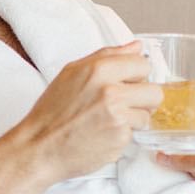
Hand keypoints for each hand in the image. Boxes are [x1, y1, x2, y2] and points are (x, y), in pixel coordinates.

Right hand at [8, 42, 164, 182]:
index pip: (142, 64)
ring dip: (134, 119)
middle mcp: (110, 91)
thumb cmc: (52, 111)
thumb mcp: (73, 72)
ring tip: (110, 120)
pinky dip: (122, 135)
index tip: (126, 83)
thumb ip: (108, 56)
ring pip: (148, 114)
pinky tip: (103, 134)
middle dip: (143, 99)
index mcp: (99, 69)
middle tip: (124, 104)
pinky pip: (135, 133)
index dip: (136, 76)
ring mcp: (117, 116)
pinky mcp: (119, 138)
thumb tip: (137, 46)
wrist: (39, 147)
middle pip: (155, 91)